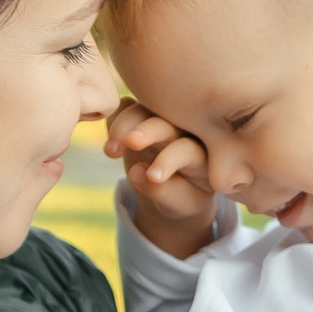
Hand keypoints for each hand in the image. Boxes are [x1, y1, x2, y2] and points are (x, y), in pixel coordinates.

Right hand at [106, 97, 217, 257]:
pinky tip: (109, 137)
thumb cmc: (183, 197)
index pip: (187, 149)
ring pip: (144, 110)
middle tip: (130, 143)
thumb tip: (137, 173)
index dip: (170, 160)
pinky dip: (116, 117)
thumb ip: (162, 192)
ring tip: (111, 151)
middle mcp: (184, 130)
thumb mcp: (180, 204)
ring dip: (124, 126)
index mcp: (203, 152)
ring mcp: (161, 119)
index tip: (153, 177)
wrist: (172, 188)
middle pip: (167, 123)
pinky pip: (127, 107)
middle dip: (148, 130)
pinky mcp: (141, 116)